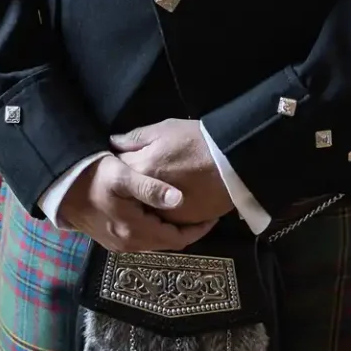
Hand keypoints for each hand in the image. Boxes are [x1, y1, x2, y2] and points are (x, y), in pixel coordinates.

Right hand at [55, 154, 215, 252]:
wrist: (60, 186)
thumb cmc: (93, 176)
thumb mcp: (123, 175)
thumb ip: (151, 188)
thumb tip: (180, 200)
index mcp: (134, 230)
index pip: (177, 239)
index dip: (198, 229)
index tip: (213, 215)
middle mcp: (128, 244)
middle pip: (168, 242)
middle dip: (187, 229)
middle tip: (203, 210)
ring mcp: (118, 244)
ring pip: (155, 241)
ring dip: (171, 228)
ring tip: (186, 209)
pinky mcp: (111, 239)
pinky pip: (143, 237)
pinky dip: (156, 227)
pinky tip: (160, 211)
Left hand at [112, 118, 233, 224]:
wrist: (235, 160)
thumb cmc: (199, 140)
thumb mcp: (166, 128)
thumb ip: (136, 137)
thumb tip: (115, 143)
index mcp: (141, 170)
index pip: (117, 169)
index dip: (119, 164)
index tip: (123, 160)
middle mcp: (148, 197)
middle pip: (129, 196)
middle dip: (129, 188)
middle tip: (138, 177)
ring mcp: (166, 213)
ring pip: (146, 213)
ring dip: (145, 204)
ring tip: (154, 190)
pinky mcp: (183, 223)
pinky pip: (167, 222)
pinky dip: (165, 214)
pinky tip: (170, 201)